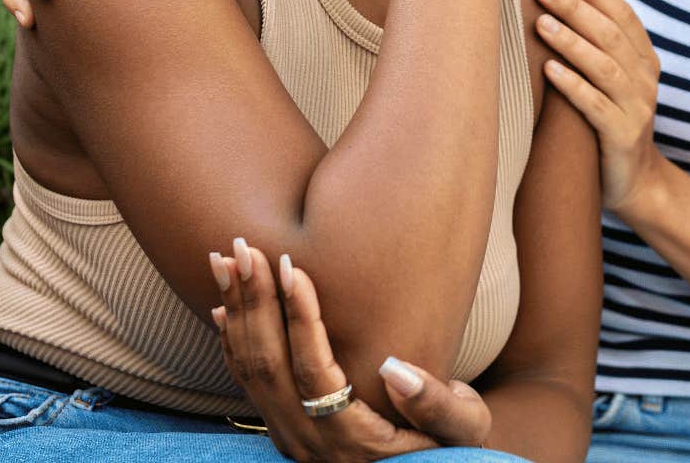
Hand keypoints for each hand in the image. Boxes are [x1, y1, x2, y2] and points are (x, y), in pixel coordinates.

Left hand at [211, 239, 491, 460]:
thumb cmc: (451, 449)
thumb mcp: (464, 430)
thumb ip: (437, 406)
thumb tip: (396, 370)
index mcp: (354, 441)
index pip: (314, 371)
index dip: (300, 317)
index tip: (292, 266)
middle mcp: (311, 443)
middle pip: (270, 366)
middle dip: (255, 301)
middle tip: (244, 246)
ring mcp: (292, 439)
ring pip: (250, 372)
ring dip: (238, 311)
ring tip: (227, 259)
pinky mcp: (284, 430)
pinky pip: (247, 384)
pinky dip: (232, 340)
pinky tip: (225, 305)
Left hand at [534, 0, 665, 213]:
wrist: (633, 182)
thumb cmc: (614, 120)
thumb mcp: (619, 74)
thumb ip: (615, 32)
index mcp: (645, 59)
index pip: (623, 15)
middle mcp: (646, 79)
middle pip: (611, 35)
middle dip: (577, 8)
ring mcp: (637, 108)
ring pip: (604, 66)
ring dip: (571, 42)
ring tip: (541, 22)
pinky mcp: (622, 136)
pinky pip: (596, 106)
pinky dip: (572, 85)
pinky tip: (548, 68)